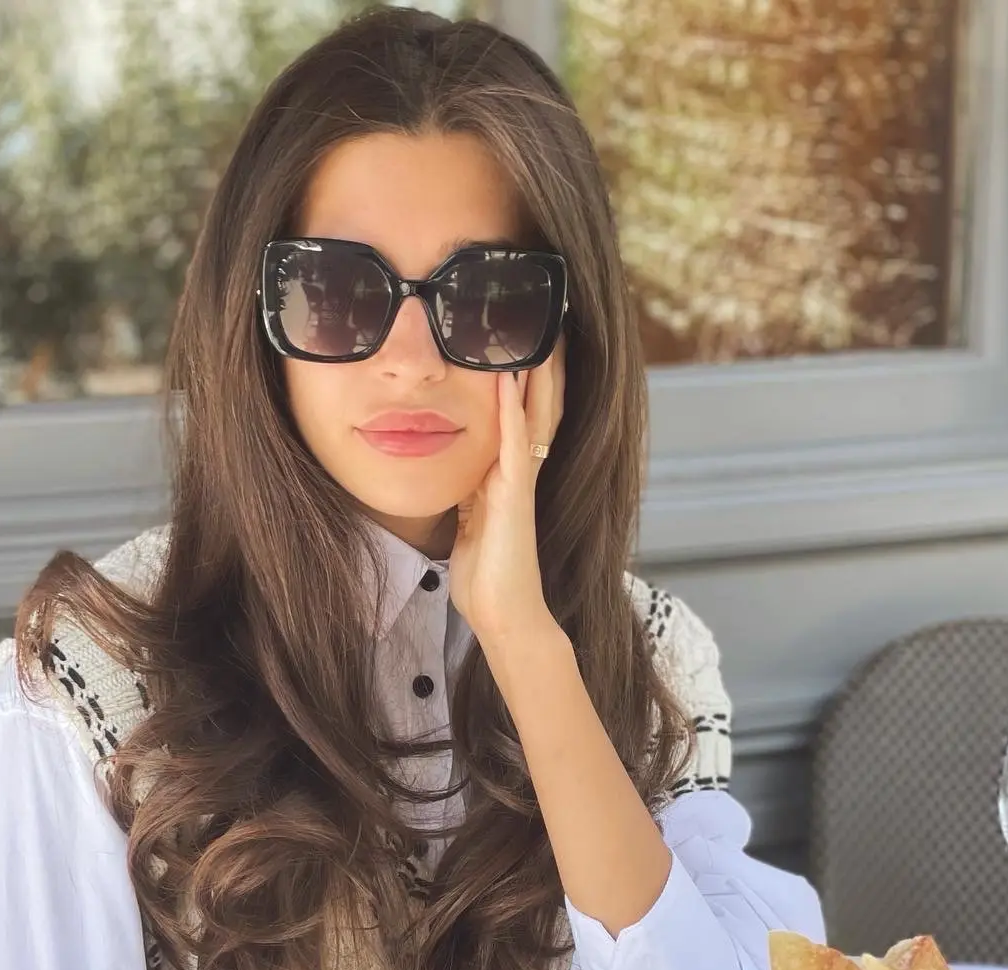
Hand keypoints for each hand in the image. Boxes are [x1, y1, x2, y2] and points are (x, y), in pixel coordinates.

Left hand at [446, 337, 565, 647]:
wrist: (503, 614)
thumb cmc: (487, 577)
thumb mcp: (470, 524)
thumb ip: (470, 496)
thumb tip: (459, 477)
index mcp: (509, 477)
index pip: (525, 416)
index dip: (527, 378)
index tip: (522, 338)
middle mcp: (521, 473)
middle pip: (540, 404)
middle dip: (543, 363)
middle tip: (547, 317)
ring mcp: (521, 483)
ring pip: (535, 415)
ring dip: (535, 372)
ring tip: (537, 330)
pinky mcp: (514, 497)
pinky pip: (514, 444)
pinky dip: (511, 410)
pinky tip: (507, 379)